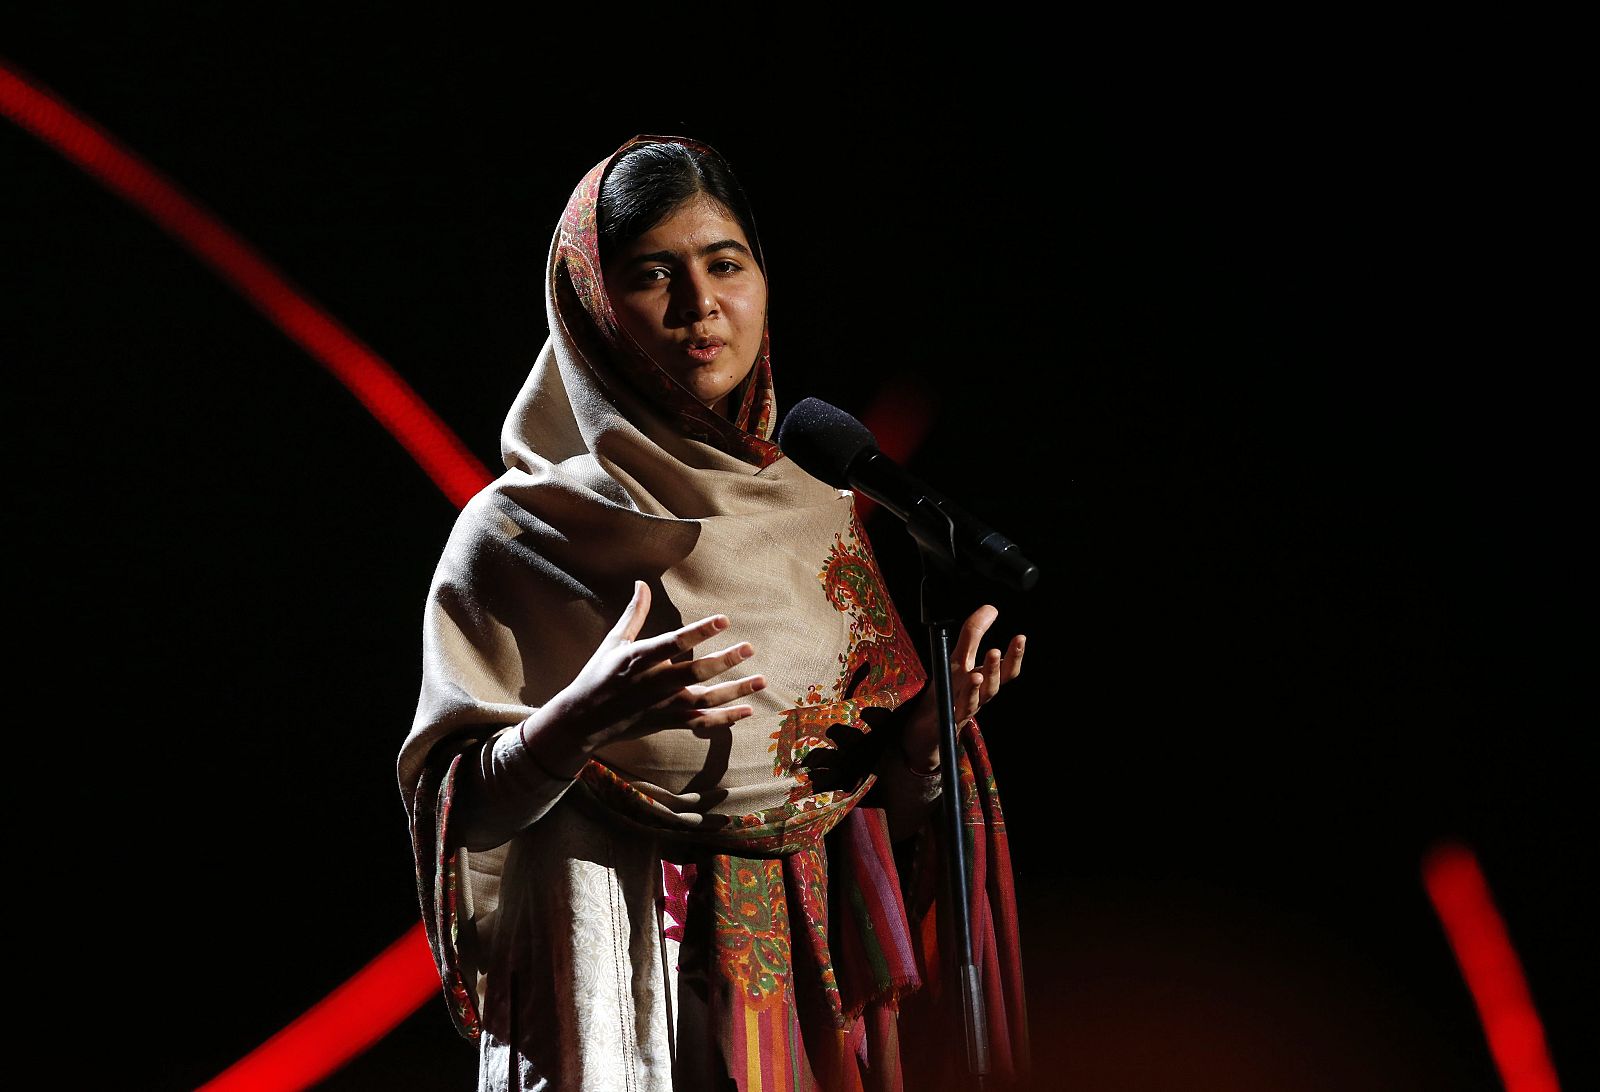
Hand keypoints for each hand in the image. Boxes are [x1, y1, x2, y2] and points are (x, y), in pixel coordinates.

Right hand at [522, 581, 765, 777]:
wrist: (582, 721)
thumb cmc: (598, 675)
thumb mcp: (613, 642)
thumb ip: (634, 614)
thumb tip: (641, 583)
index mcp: (639, 659)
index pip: (674, 642)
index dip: (700, 631)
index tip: (724, 620)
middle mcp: (654, 684)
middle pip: (696, 673)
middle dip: (724, 661)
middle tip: (749, 648)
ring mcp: (663, 706)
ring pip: (705, 699)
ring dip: (735, 691)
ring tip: (762, 680)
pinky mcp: (668, 722)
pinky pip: (701, 722)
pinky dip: (725, 718)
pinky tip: (747, 710)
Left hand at [901, 605, 1024, 773]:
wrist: (928, 726)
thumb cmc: (948, 690)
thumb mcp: (959, 659)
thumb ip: (974, 634)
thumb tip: (991, 608)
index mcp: (984, 681)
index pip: (1006, 669)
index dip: (1015, 654)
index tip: (1020, 637)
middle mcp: (979, 695)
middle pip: (995, 683)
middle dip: (1001, 667)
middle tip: (1000, 649)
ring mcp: (964, 708)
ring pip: (979, 697)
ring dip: (981, 682)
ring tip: (982, 668)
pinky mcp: (948, 718)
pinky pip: (958, 710)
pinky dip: (964, 698)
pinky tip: (967, 685)